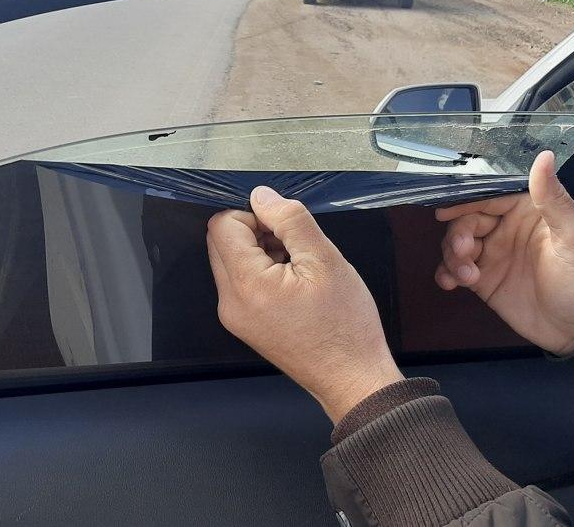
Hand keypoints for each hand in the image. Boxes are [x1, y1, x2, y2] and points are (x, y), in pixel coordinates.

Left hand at [207, 186, 403, 422]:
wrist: (351, 378)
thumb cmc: (345, 327)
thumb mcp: (325, 260)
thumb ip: (290, 220)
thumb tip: (261, 195)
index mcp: (245, 284)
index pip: (222, 225)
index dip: (254, 215)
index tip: (285, 227)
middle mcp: (230, 302)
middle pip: (221, 243)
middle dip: (254, 232)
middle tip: (294, 246)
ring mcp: (235, 317)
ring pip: (231, 262)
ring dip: (260, 252)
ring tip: (300, 269)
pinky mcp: (245, 325)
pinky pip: (241, 284)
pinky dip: (263, 273)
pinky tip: (295, 284)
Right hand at [434, 150, 573, 355]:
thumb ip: (555, 199)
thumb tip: (544, 157)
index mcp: (529, 210)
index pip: (490, 195)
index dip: (466, 200)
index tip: (446, 211)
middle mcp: (507, 227)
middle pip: (467, 218)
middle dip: (458, 234)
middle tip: (466, 253)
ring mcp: (493, 253)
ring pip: (456, 242)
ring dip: (452, 256)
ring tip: (466, 276)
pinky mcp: (483, 278)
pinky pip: (454, 268)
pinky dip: (446, 273)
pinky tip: (450, 283)